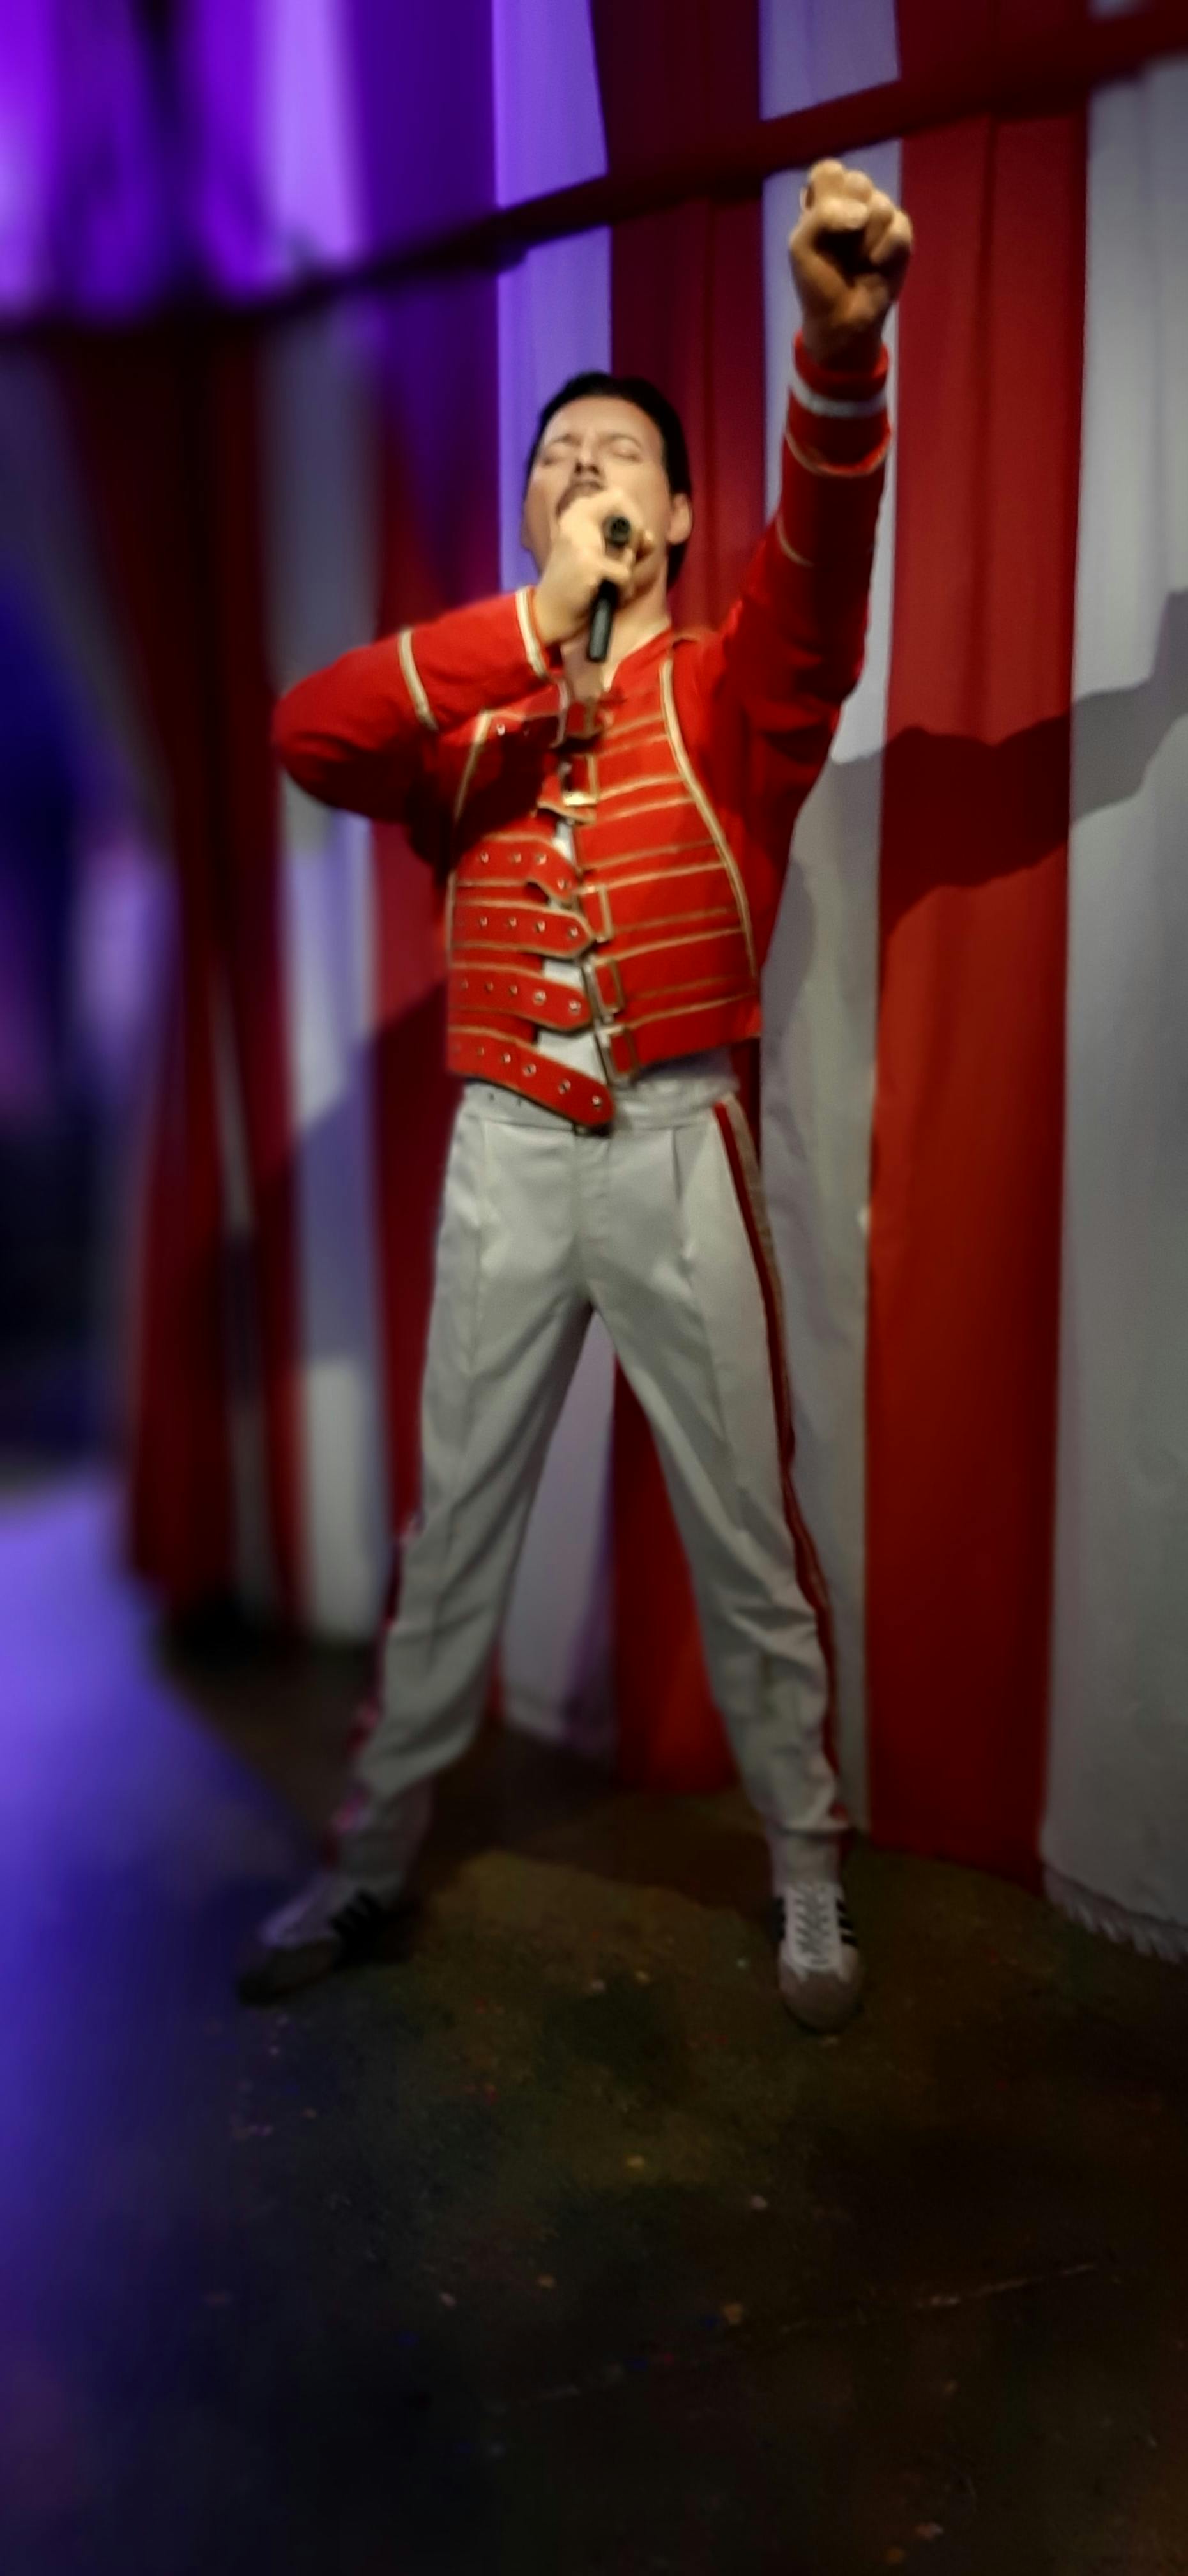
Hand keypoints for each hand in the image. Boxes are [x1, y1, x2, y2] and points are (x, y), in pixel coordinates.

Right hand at [532, 487, 652, 647]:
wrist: (549, 610)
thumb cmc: (574, 580)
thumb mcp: (598, 553)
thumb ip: (623, 540)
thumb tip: (649, 538)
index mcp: (577, 511)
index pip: (619, 495)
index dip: (634, 516)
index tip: (631, 538)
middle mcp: (577, 518)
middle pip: (632, 520)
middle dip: (636, 547)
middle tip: (622, 564)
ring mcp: (582, 540)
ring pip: (629, 552)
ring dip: (627, 573)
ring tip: (609, 584)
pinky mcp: (589, 563)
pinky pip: (625, 574)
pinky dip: (623, 590)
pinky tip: (609, 596)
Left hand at [790, 159, 912, 371]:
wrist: (842, 320)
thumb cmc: (817, 283)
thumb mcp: (801, 247)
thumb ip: (822, 216)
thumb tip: (863, 213)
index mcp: (824, 198)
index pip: (829, 170)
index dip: (828, 195)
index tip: (821, 224)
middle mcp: (853, 200)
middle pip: (858, 182)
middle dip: (847, 219)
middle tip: (839, 247)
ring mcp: (878, 215)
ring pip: (880, 205)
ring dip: (865, 241)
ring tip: (858, 262)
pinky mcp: (900, 233)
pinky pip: (899, 226)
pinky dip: (886, 250)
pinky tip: (876, 266)